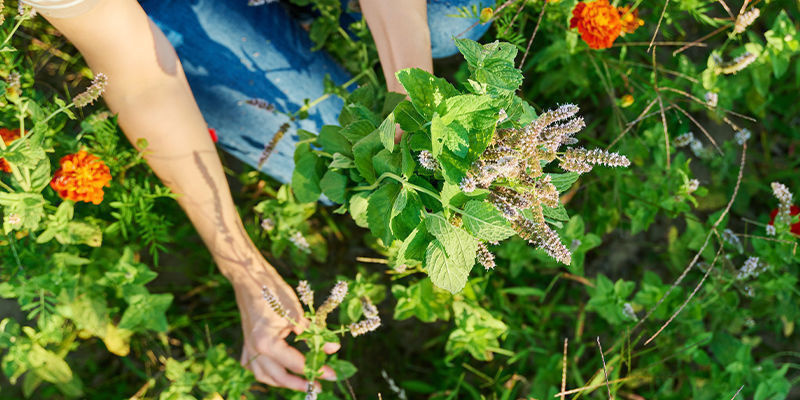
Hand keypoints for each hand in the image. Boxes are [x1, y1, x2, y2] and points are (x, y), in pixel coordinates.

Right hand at [224, 254, 338, 390]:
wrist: (250, 278)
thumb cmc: (274, 292)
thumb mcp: (297, 313)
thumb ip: (314, 334)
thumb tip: (333, 349)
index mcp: (267, 343)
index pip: (296, 364)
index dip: (316, 370)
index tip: (332, 375)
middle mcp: (255, 350)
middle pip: (280, 377)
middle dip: (300, 383)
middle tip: (319, 384)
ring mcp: (248, 348)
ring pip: (265, 376)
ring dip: (283, 382)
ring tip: (300, 382)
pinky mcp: (246, 344)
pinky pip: (256, 367)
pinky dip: (268, 373)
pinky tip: (278, 372)